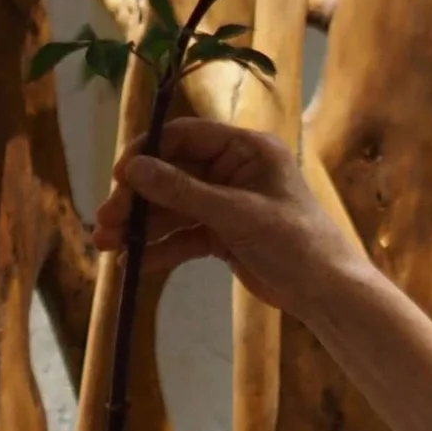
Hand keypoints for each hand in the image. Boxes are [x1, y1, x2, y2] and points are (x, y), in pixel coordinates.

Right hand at [97, 117, 354, 320]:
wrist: (327, 293)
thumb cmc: (294, 242)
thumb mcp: (236, 213)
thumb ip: (183, 192)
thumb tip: (133, 169)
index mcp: (246, 149)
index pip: (185, 137)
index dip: (147, 154)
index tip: (117, 176)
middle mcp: (234, 170)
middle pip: (172, 176)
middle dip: (137, 199)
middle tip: (103, 220)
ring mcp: (228, 203)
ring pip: (174, 209)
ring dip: (142, 227)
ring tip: (107, 244)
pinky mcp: (225, 235)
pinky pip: (185, 236)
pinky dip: (162, 248)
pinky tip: (135, 262)